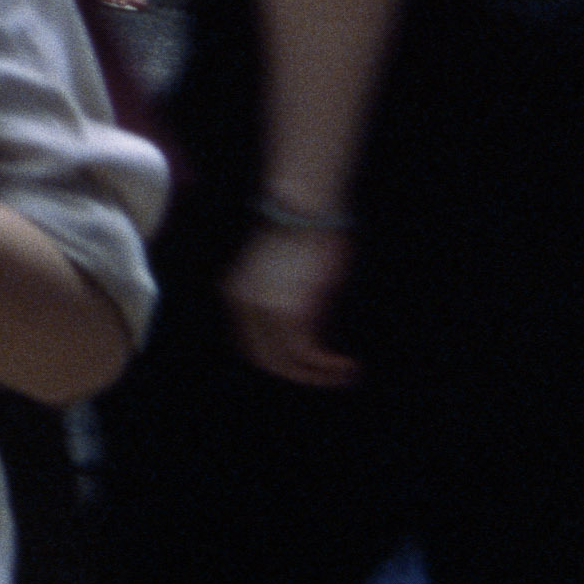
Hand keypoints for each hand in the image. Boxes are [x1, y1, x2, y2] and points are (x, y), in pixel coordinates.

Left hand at [227, 213, 357, 386]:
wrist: (303, 206)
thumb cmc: (303, 230)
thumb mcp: (290, 274)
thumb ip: (294, 305)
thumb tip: (312, 334)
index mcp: (236, 295)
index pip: (252, 344)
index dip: (281, 360)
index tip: (310, 364)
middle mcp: (243, 305)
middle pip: (266, 359)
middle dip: (300, 374)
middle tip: (331, 376)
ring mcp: (265, 309)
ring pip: (287, 361)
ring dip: (318, 374)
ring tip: (345, 373)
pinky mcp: (291, 311)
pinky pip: (306, 353)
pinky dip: (326, 366)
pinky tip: (346, 367)